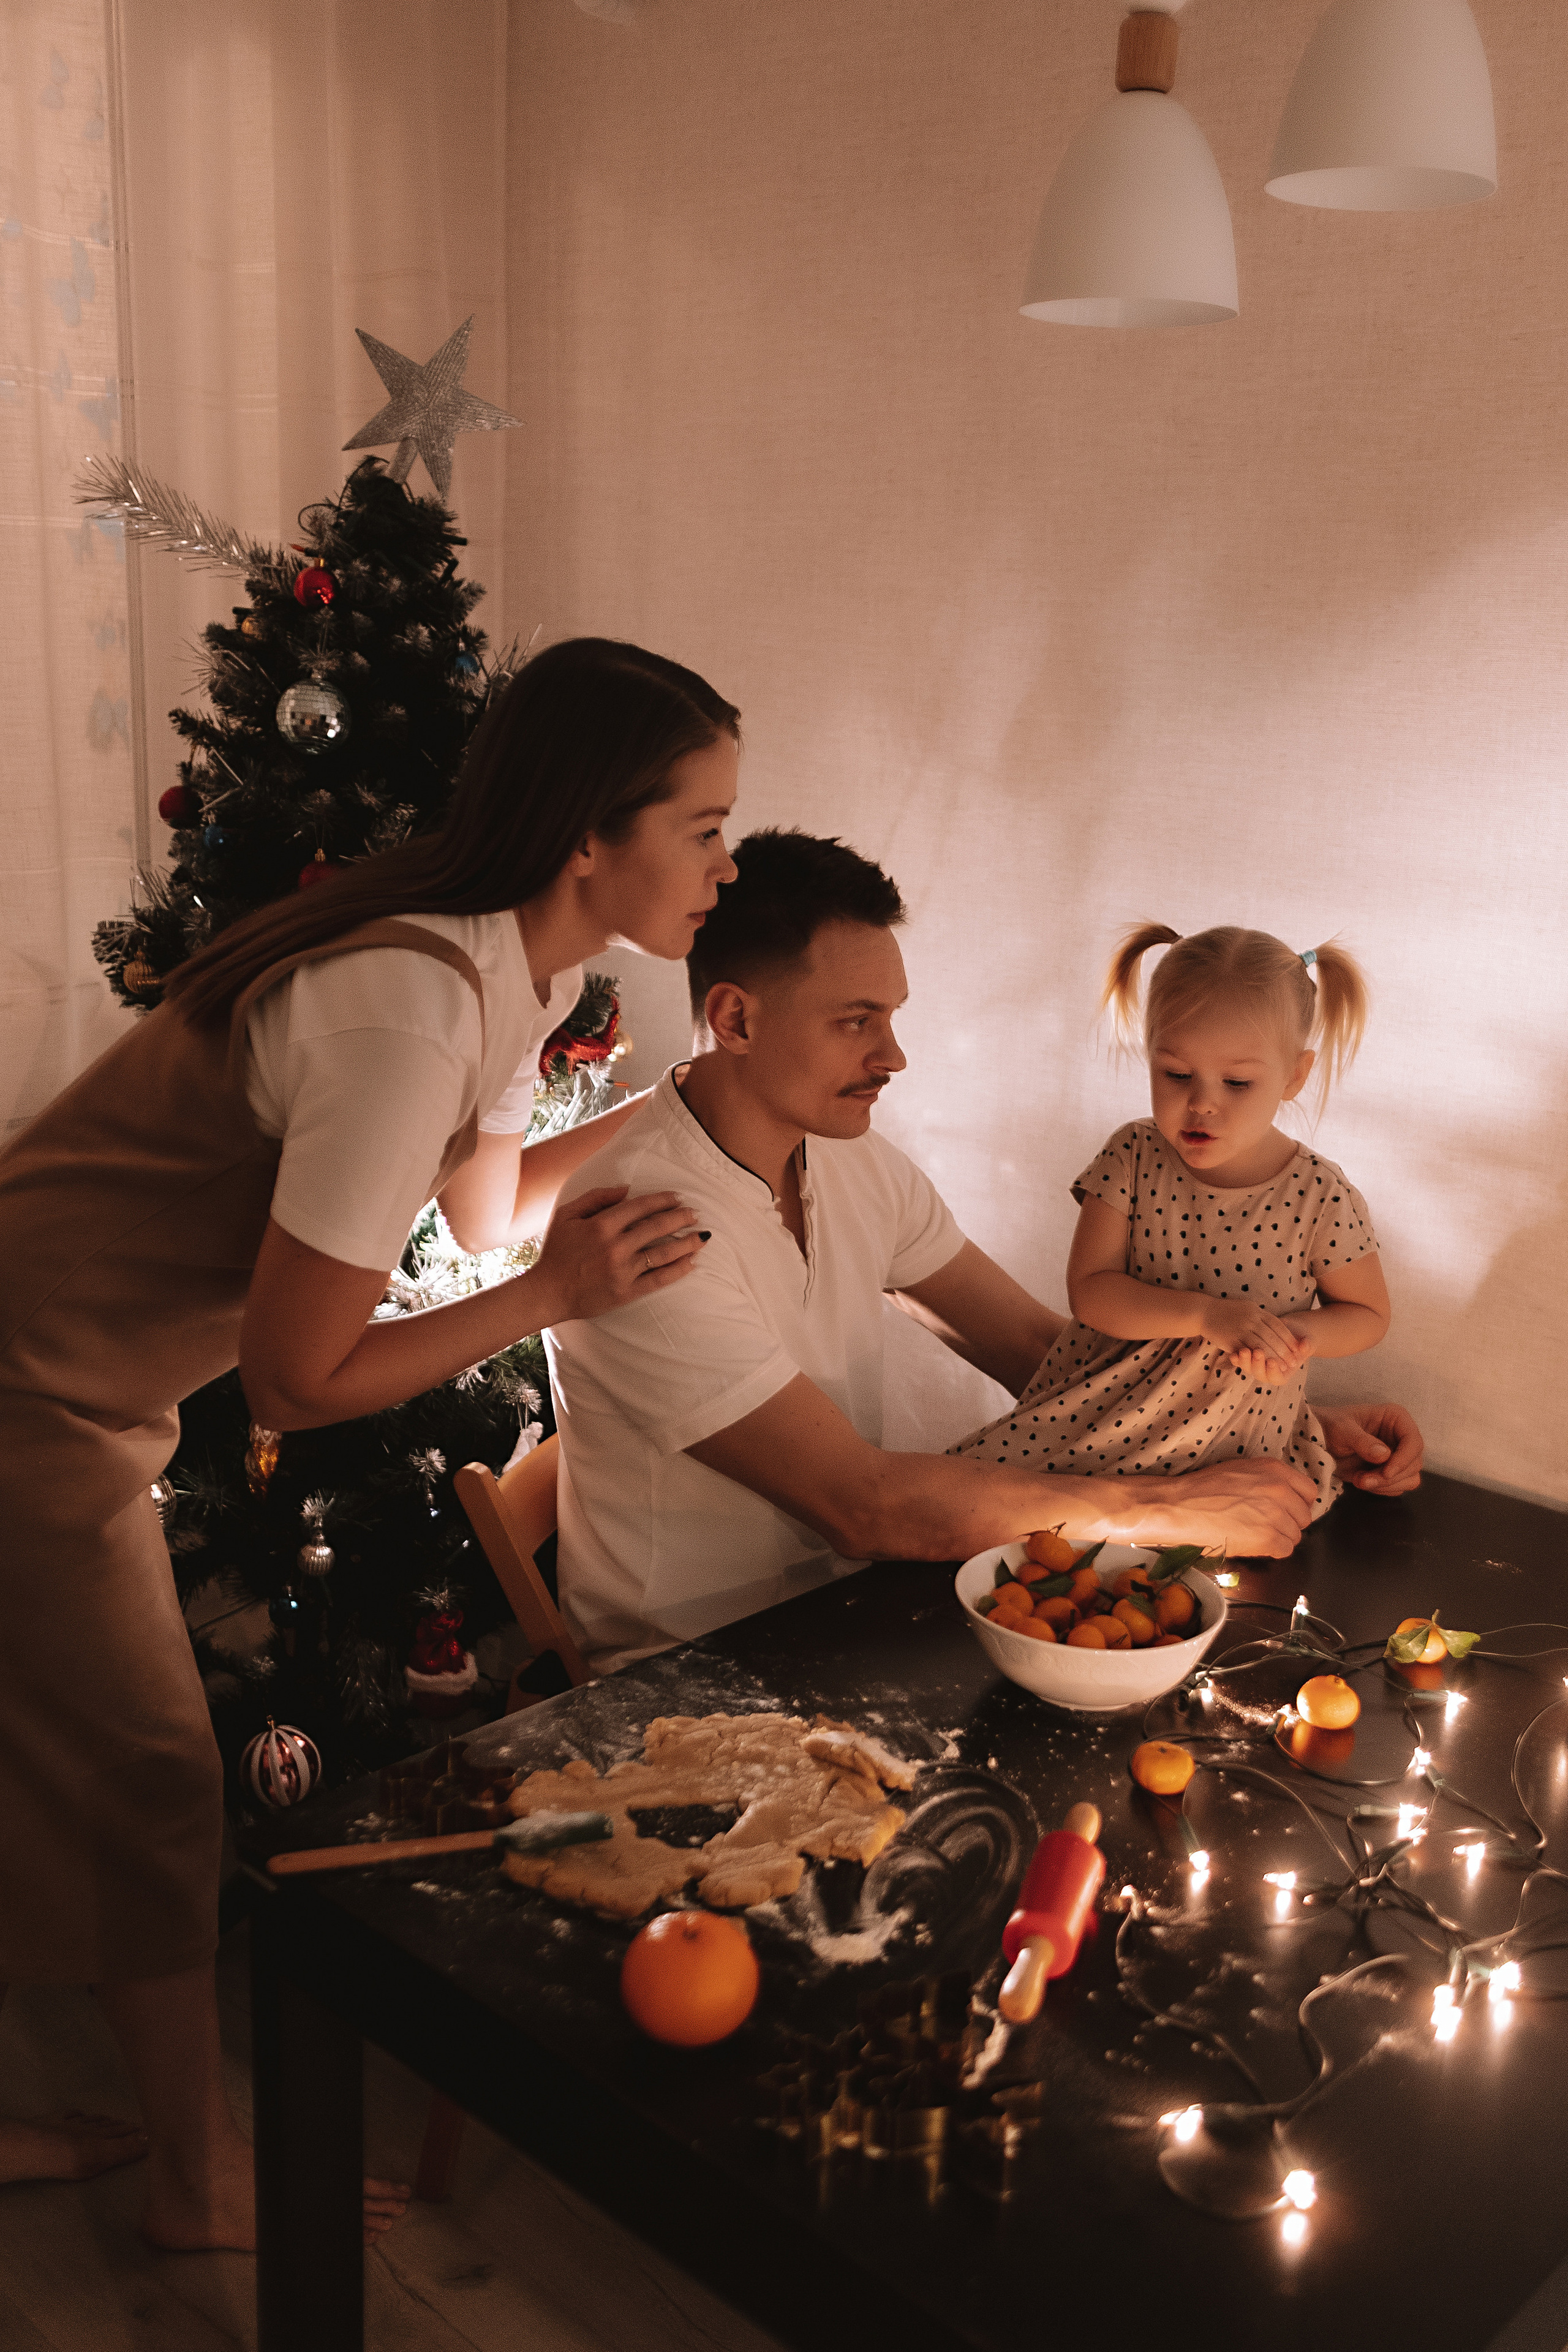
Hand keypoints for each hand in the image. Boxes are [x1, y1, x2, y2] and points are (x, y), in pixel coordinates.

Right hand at [531, 1186, 706, 1322]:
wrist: (548, 1292)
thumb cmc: (556, 1251)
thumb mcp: (567, 1215)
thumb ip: (596, 1197)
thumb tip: (627, 1188)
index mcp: (601, 1225)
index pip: (641, 1207)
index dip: (662, 1199)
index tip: (677, 1197)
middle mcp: (615, 1247)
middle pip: (657, 1227)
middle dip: (681, 1218)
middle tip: (695, 1214)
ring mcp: (623, 1271)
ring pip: (663, 1253)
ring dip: (686, 1243)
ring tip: (702, 1237)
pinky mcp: (626, 1292)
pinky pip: (658, 1279)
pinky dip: (677, 1271)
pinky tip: (691, 1263)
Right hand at [1110, 1457, 1317, 1559]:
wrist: (1179, 1507)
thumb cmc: (1201, 1490)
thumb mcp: (1240, 1472)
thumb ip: (1267, 1481)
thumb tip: (1283, 1498)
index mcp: (1274, 1469)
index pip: (1309, 1491)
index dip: (1298, 1504)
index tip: (1287, 1510)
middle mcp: (1280, 1489)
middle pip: (1304, 1516)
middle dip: (1288, 1523)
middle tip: (1265, 1526)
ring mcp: (1276, 1514)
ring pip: (1296, 1535)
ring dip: (1278, 1539)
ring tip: (1254, 1536)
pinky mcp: (1268, 1538)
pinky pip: (1285, 1550)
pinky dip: (1270, 1551)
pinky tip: (1252, 1544)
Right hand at [1201, 1298, 1308, 1380]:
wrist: (1205, 1312)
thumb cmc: (1228, 1311)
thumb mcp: (1248, 1307)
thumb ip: (1262, 1316)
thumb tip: (1278, 1323)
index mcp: (1257, 1311)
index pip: (1278, 1326)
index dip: (1289, 1339)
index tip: (1298, 1349)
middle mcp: (1251, 1319)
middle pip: (1273, 1337)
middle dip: (1285, 1352)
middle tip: (1293, 1363)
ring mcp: (1241, 1329)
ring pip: (1262, 1346)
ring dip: (1274, 1358)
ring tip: (1282, 1368)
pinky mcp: (1232, 1340)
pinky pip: (1248, 1352)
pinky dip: (1258, 1361)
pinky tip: (1263, 1366)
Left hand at [1230, 1343, 1309, 1386]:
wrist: (1288, 1330)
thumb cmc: (1300, 1338)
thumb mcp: (1306, 1341)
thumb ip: (1307, 1345)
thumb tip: (1305, 1345)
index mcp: (1284, 1373)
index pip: (1277, 1378)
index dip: (1274, 1371)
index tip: (1272, 1361)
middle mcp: (1268, 1373)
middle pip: (1260, 1374)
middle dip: (1258, 1364)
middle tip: (1258, 1352)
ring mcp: (1256, 1366)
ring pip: (1248, 1368)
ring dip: (1245, 1361)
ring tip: (1244, 1350)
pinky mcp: (1248, 1358)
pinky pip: (1240, 1361)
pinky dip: (1236, 1358)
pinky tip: (1233, 1352)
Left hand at [1316, 1401, 1422, 1495]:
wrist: (1317, 1442)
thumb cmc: (1329, 1427)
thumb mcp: (1341, 1429)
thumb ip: (1362, 1441)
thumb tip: (1384, 1455)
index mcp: (1396, 1418)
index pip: (1414, 1441)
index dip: (1404, 1459)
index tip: (1386, 1472)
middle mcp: (1401, 1436)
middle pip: (1414, 1463)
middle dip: (1389, 1477)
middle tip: (1362, 1480)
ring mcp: (1398, 1455)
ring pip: (1409, 1478)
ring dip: (1385, 1485)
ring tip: (1358, 1480)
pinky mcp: (1391, 1471)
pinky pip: (1398, 1487)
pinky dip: (1382, 1489)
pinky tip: (1362, 1481)